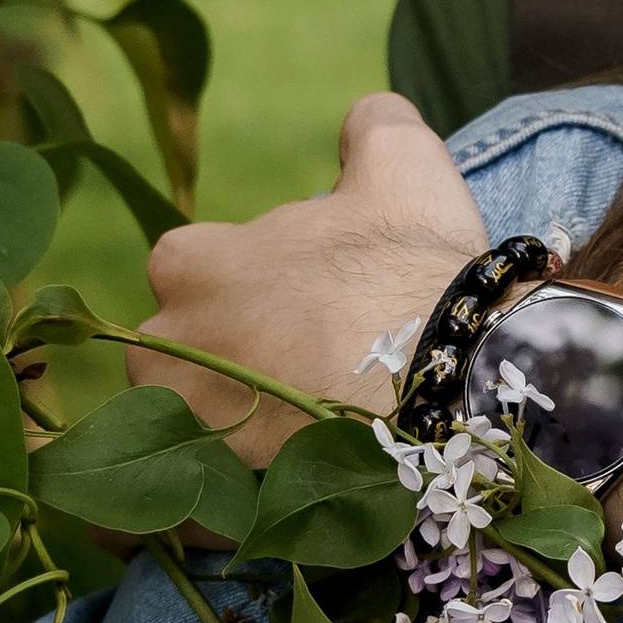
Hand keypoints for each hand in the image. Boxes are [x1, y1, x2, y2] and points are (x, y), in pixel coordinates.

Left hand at [128, 93, 485, 464]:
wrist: (452, 376)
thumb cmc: (416, 264)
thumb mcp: (402, 163)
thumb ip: (371, 126)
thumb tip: (364, 120)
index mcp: (196, 265)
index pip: (182, 264)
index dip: (233, 277)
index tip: (288, 291)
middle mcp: (172, 345)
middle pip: (170, 352)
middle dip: (216, 357)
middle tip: (295, 364)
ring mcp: (192, 426)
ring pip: (183, 427)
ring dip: (223, 425)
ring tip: (296, 428)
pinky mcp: (221, 492)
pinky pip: (206, 501)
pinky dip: (234, 495)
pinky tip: (290, 487)